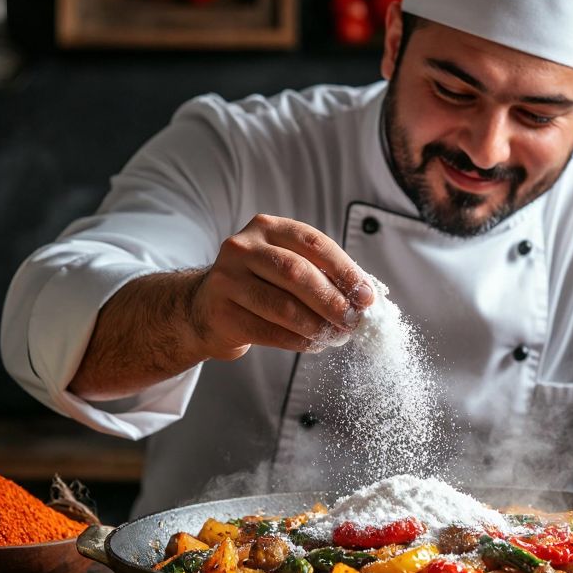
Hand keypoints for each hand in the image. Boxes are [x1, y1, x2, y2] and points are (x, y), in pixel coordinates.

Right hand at [186, 213, 373, 360]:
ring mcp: (227, 279)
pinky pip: (269, 331)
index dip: (345, 270)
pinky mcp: (222, 312)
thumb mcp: (285, 266)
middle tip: (353, 321)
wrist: (206, 308)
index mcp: (267, 228)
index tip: (366, 295)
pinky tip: (313, 344)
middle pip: (298, 273)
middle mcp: (243, 248)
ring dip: (317, 326)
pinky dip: (298, 341)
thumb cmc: (260, 285)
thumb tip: (364, 298)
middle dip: (332, 300)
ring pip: (283, 306)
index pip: (313, 243)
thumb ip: (321, 273)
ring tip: (336, 336)